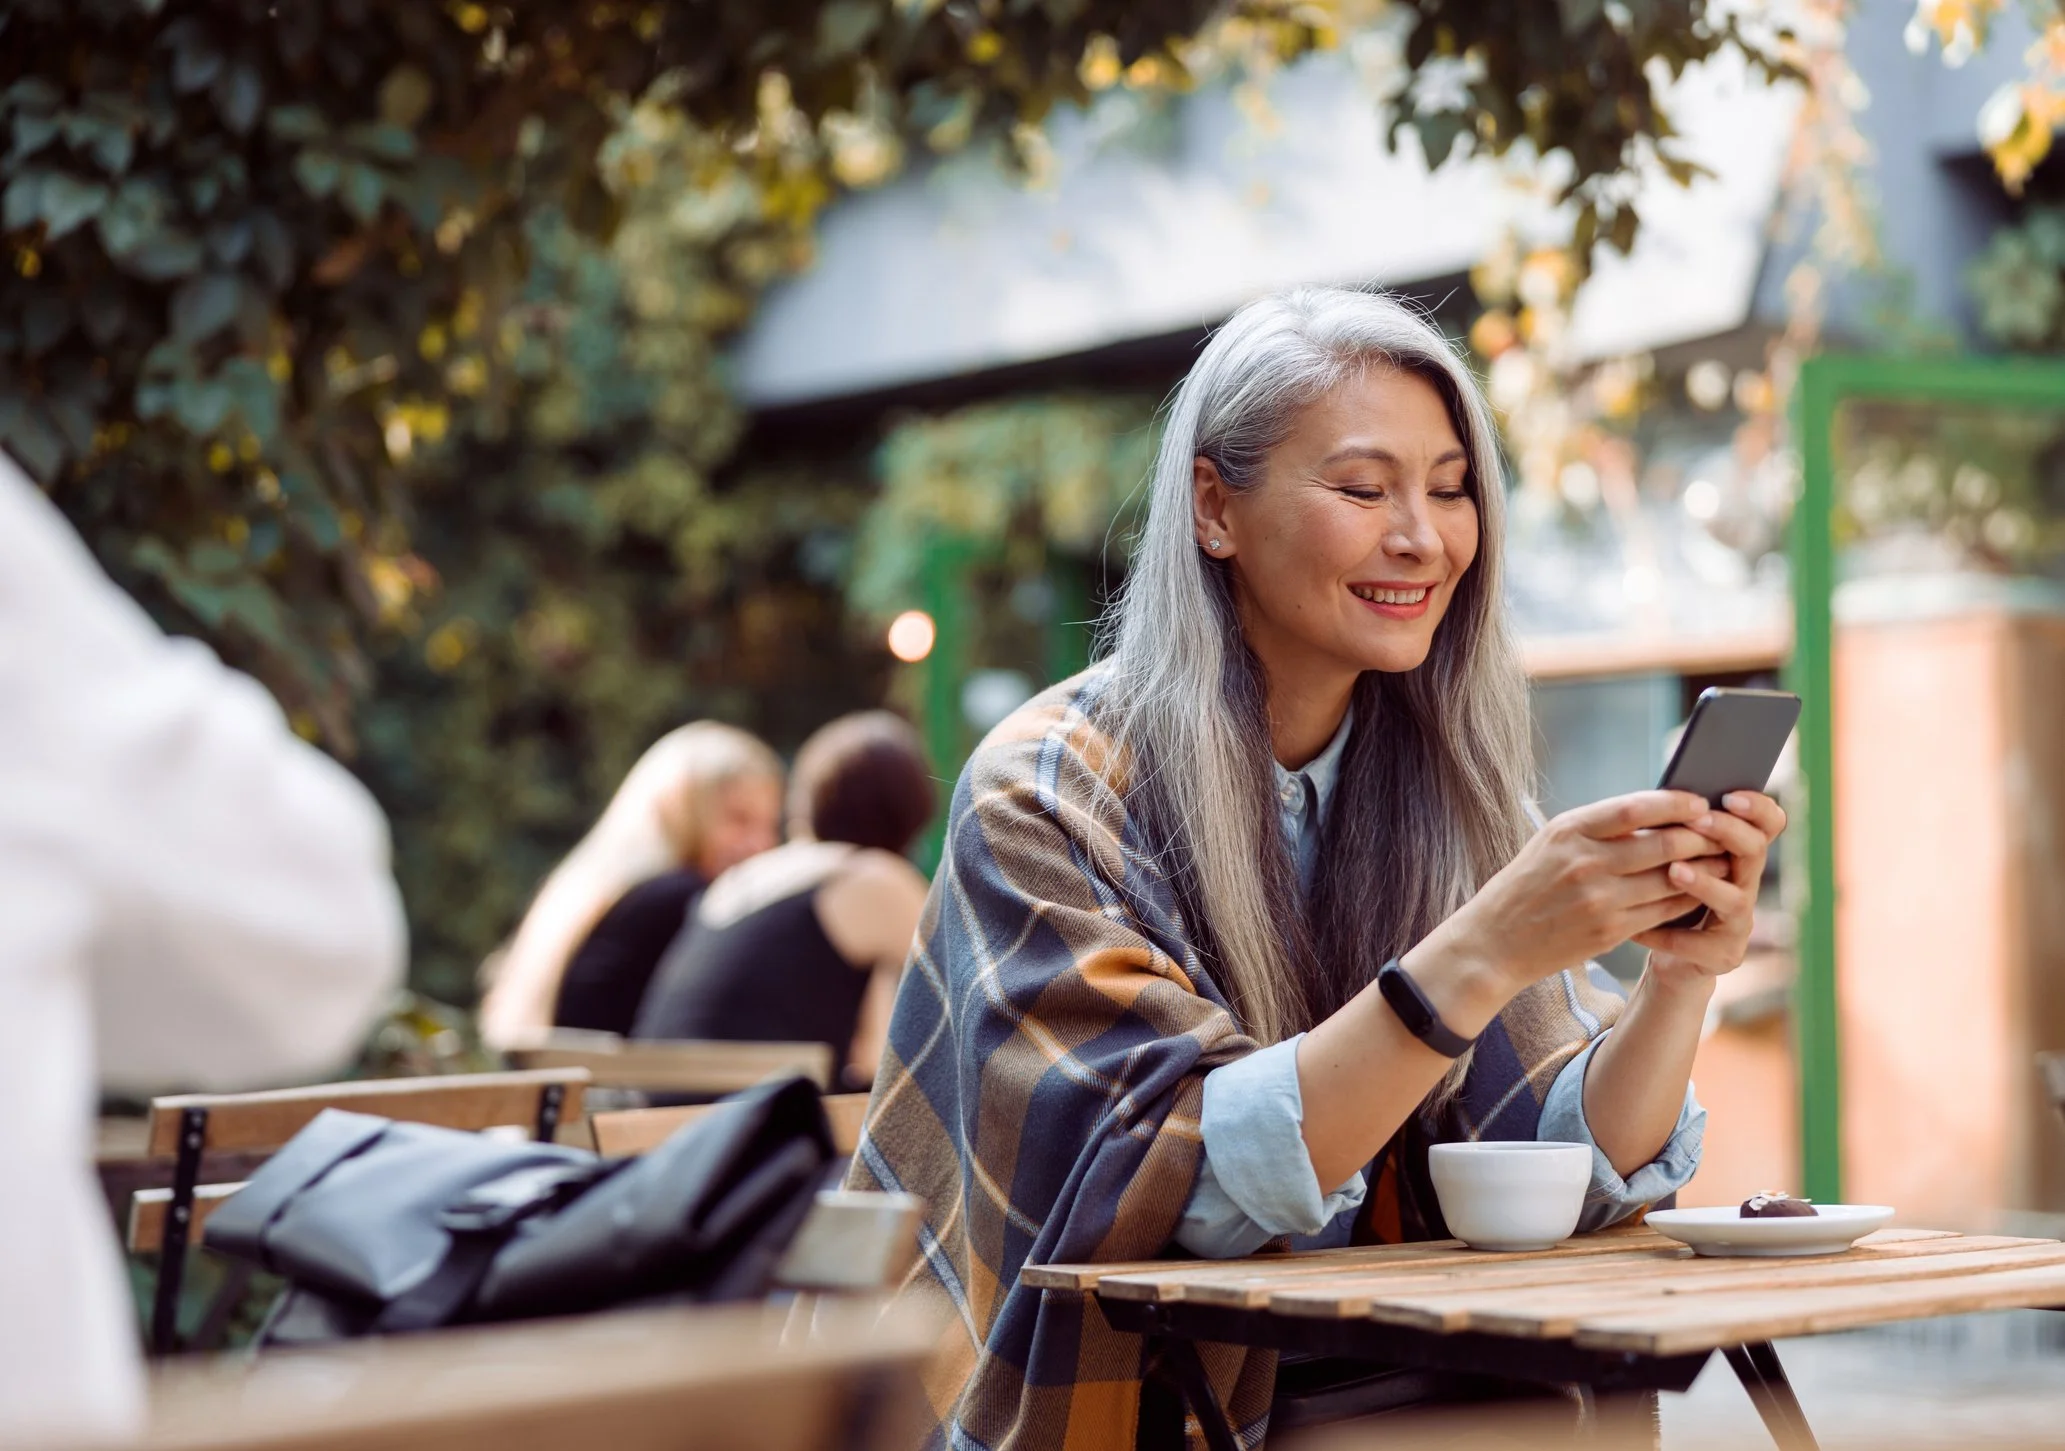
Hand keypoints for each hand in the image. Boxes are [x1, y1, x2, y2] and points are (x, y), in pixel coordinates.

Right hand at [1407, 790, 1727, 997]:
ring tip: (1721, 859)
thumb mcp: (1551, 843)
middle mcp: (1586, 863)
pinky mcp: (1610, 931)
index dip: (1674, 802)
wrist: (1494, 941)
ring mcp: (1599, 899)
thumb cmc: (1526, 885)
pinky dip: (1687, 898)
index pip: (1634, 807)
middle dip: (1701, 835)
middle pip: (1663, 843)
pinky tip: (1699, 891)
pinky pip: (1663, 910)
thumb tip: (1655, 811)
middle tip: (1721, 830)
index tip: (1698, 800)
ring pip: (1672, 879)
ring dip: (1704, 868)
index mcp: (1569, 831)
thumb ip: (1598, 827)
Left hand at [1633, 790, 1786, 987]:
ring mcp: (1739, 922)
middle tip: (1698, 820)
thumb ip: (1674, 832)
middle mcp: (1746, 885)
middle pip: (1754, 851)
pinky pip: (1699, 944)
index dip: (1758, 808)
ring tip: (1675, 871)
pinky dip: (1668, 935)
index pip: (1769, 824)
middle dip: (1728, 832)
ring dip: (1705, 883)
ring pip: (1736, 899)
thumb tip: (1658, 795)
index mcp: (1738, 855)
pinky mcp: (1724, 955)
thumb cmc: (1663, 892)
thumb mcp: (1667, 856)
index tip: (1729, 794)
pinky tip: (1640, 930)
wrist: (1664, 953)